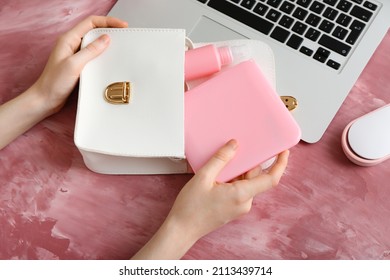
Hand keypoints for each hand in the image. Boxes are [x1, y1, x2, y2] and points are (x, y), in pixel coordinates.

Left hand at [33, 15, 127, 114]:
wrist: (45, 100)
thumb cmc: (53, 83)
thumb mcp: (74, 65)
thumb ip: (90, 51)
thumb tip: (106, 38)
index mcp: (68, 39)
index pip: (91, 22)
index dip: (108, 21)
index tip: (122, 25)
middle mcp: (72, 44)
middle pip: (94, 31)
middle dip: (109, 30)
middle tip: (123, 35)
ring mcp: (75, 55)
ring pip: (94, 43)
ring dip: (106, 44)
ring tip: (119, 47)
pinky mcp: (78, 65)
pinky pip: (93, 56)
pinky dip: (102, 55)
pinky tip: (109, 61)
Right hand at [168, 139, 288, 240]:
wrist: (182, 228)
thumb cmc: (191, 208)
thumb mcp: (203, 177)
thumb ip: (221, 159)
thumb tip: (234, 145)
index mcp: (241, 195)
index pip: (270, 179)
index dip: (280, 164)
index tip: (284, 152)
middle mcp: (244, 203)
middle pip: (255, 178)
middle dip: (248, 163)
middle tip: (236, 152)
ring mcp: (240, 207)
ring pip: (246, 183)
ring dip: (238, 172)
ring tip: (220, 167)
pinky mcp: (234, 208)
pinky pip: (240, 190)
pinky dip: (233, 180)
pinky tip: (218, 177)